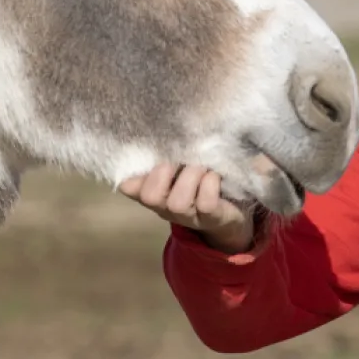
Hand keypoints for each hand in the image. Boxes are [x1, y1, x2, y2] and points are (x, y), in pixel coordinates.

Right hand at [118, 163, 255, 254]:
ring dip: (191, 175)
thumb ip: (164, 156)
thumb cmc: (200, 180)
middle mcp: (166, 207)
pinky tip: (215, 176)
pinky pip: (205, 204)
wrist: (230, 210)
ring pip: (178, 203)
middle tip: (182, 159)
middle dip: (165, 172)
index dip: (135, 172)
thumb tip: (151, 141)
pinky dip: (210, 184)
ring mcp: (188, 216)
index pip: (128, 186)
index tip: (155, 153)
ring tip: (203, 166)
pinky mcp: (211, 218)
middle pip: (150, 197)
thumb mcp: (179, 167)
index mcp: (153, 191)